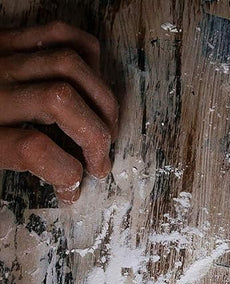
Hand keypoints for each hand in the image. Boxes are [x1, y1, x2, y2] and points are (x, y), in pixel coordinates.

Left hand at [0, 21, 117, 201]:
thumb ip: (19, 163)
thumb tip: (70, 185)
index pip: (34, 148)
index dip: (67, 174)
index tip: (73, 188)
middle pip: (61, 100)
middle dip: (96, 136)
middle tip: (98, 160)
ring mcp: (2, 58)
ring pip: (69, 65)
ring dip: (102, 101)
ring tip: (104, 126)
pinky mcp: (8, 39)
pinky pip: (60, 33)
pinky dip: (90, 56)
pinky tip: (94, 83)